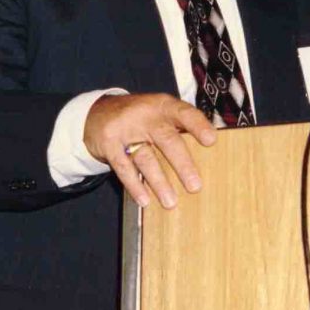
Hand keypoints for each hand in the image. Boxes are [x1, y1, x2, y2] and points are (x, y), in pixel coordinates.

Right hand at [83, 93, 216, 208]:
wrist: (98, 113)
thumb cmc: (141, 118)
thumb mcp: (160, 113)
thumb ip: (180, 128)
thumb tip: (211, 154)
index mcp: (164, 106)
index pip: (184, 113)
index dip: (198, 126)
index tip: (211, 140)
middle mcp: (145, 115)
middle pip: (167, 140)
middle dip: (182, 164)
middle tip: (195, 186)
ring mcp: (125, 129)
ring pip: (145, 158)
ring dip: (159, 182)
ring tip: (171, 202)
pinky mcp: (108, 144)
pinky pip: (123, 168)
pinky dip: (134, 185)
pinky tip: (144, 200)